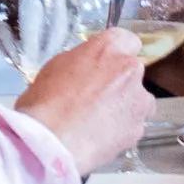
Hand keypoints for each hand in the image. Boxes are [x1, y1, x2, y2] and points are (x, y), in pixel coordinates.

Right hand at [18, 26, 151, 173]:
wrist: (51, 143)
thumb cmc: (45, 104)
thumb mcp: (55, 67)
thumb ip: (80, 62)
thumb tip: (86, 68)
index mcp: (108, 48)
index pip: (127, 40)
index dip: (116, 54)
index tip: (107, 64)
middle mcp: (129, 70)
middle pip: (132, 72)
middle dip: (119, 83)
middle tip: (95, 98)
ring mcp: (138, 100)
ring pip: (138, 100)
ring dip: (124, 107)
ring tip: (97, 122)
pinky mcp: (139, 128)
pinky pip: (133, 126)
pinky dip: (121, 131)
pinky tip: (99, 137)